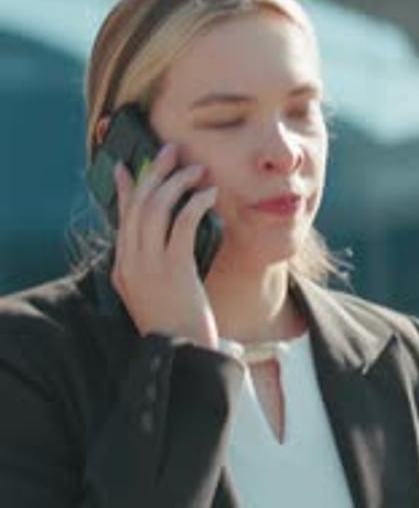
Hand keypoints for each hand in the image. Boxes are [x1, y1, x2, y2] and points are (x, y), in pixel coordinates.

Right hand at [111, 143, 218, 348]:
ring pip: (156, 208)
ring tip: (196, 170)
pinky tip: (208, 194)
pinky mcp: (174, 268)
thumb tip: (161, 240)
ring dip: (178, 182)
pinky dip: (195, 203)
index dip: (124, 188)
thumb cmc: (175, 326)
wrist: (181, 356)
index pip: (121, 217)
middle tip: (171, 151)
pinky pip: (182, 223)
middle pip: (138, 204)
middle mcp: (130, 262)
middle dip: (154, 172)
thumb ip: (150, 267)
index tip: (125, 165)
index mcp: (122, 268)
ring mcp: (149, 265)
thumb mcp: (153, 295)